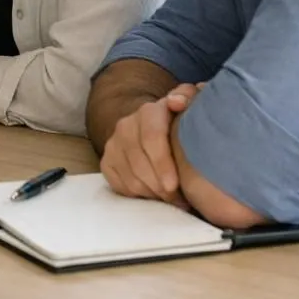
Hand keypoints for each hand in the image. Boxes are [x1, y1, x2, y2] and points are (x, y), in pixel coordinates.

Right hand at [99, 83, 202, 205]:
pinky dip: (139, 196)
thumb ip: (190, 98)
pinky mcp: (107, 162)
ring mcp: (114, 144)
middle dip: (161, 187)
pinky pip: (120, 186)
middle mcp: (126, 126)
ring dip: (153, 194)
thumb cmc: (180, 123)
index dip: (161, 163)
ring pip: (131, 179)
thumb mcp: (191, 106)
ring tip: (172, 198)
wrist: (154, 130)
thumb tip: (176, 102)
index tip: (174, 185)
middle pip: (140, 163)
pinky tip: (155, 195)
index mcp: (149, 112)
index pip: (151, 136)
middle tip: (181, 199)